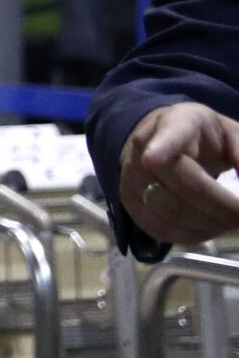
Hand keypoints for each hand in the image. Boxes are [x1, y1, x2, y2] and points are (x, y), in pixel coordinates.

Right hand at [119, 102, 238, 244]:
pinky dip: (192, 234)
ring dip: (209, 224)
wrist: (161, 142)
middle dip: (219, 206)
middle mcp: (143, 149)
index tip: (152, 159)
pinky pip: (161, 229)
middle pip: (178, 184)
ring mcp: (130, 178)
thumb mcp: (232, 135)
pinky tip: (209, 227)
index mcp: (176, 123)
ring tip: (230, 221)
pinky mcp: (129, 204)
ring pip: (170, 212)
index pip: (167, 135)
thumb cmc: (203, 138)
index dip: (160, 147)